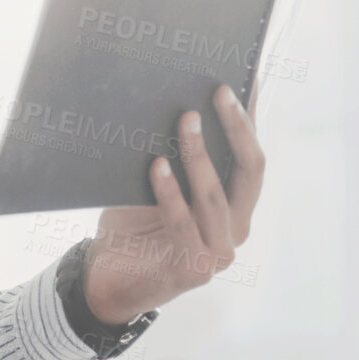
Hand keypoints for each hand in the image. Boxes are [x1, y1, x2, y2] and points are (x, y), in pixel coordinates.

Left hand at [83, 84, 265, 324]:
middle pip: (249, 171)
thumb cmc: (134, 225)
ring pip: (215, 195)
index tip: (246, 82)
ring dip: (199, 154)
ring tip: (186, 119)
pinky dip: (170, 193)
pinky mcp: (193, 269)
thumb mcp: (160, 186)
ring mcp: (218, 252)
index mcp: (235, 208)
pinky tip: (157, 166)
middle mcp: (235, 229)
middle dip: (236, 128)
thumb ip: (177, 158)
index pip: (252, 159)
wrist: (106, 278)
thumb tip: (179, 104)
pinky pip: (183, 223)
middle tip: (219, 92)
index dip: (251, 122)